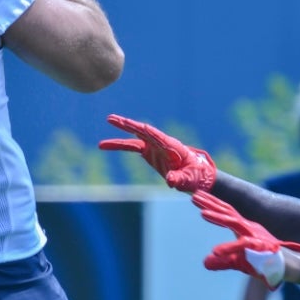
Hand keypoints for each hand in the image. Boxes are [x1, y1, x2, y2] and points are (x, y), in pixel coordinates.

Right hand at [98, 114, 216, 192]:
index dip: (140, 129)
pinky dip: (121, 147)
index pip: (153, 134)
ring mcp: (155, 148)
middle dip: (126, 125)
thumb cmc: (197, 176)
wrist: (198, 177)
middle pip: (140, 131)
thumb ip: (180, 178)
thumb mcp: (189, 179)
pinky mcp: (151, 154)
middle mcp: (161, 143)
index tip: (128, 124)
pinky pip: (133, 148)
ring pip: (134, 139)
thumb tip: (170, 181)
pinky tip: (106, 146)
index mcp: (170, 145)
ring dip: (119, 139)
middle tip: (110, 119)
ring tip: (101, 144)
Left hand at [193, 190, 299, 288]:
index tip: (196, 195)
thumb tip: (205, 262)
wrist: (293, 268)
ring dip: (219, 218)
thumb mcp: (241, 263)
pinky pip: (244, 247)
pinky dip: (230, 248)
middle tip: (194, 195)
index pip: (226, 213)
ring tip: (203, 214)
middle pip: (228, 212)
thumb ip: (224, 262)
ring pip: (236, 223)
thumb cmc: (268, 263)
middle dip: (212, 203)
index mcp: (245, 229)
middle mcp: (250, 228)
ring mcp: (257, 236)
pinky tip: (216, 251)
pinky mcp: (264, 248)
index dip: (212, 204)